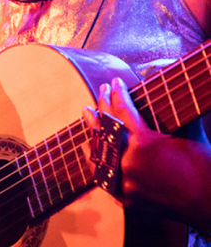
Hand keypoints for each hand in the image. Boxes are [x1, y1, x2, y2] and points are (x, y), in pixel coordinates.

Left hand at [83, 77, 210, 224]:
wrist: (210, 206)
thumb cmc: (205, 169)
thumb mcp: (192, 134)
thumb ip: (177, 111)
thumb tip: (175, 86)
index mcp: (144, 143)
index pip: (123, 111)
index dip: (118, 93)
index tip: (115, 82)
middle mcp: (128, 161)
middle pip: (106, 128)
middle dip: (103, 105)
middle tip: (103, 91)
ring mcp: (124, 181)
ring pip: (100, 151)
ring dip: (94, 131)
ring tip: (88, 114)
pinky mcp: (125, 196)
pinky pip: (103, 175)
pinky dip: (97, 159)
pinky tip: (90, 147)